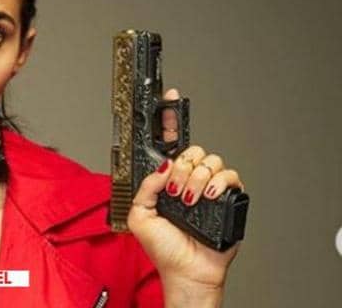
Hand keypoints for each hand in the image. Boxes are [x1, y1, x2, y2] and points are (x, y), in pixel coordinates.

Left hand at [127, 89, 244, 303]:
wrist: (186, 270)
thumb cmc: (164, 248)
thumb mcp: (139, 215)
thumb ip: (145, 186)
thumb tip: (162, 166)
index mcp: (167, 180)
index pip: (170, 144)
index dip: (169, 119)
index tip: (168, 97)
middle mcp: (188, 179)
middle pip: (191, 149)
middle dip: (181, 167)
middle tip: (174, 189)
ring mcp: (208, 187)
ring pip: (209, 160)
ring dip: (195, 180)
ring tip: (187, 200)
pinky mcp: (228, 197)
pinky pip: (229, 175)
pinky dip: (216, 184)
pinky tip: (205, 197)